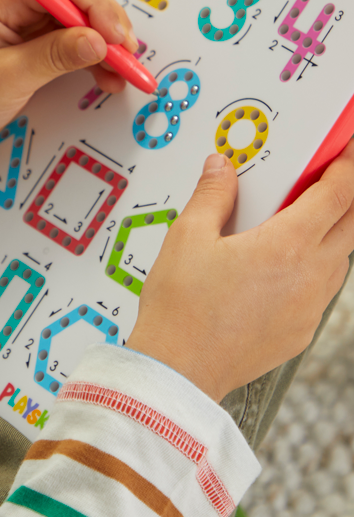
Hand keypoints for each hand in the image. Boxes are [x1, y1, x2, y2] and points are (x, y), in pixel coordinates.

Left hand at [0, 0, 137, 178]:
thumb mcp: (7, 80)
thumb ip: (55, 56)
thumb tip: (99, 41)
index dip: (95, 6)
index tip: (118, 36)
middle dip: (103, 24)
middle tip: (128, 55)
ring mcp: (14, 18)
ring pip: (72, 19)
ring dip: (100, 43)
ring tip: (121, 73)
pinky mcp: (22, 39)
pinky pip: (63, 38)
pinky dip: (86, 55)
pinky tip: (104, 76)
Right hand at [127, 142, 353, 402]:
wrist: (179, 369)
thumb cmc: (181, 309)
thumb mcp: (186, 237)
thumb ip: (211, 196)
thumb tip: (221, 168)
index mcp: (287, 246)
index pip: (337, 192)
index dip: (347, 163)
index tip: (346, 148)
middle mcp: (310, 276)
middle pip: (351, 222)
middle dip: (345, 194)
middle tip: (328, 178)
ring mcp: (310, 307)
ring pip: (338, 257)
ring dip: (328, 233)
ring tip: (294, 223)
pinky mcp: (301, 331)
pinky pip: (320, 289)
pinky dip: (311, 268)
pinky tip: (279, 268)